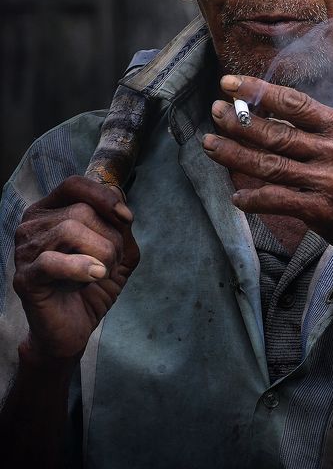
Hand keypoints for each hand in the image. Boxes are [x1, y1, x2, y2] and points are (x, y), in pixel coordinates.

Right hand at [13, 176, 139, 359]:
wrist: (73, 328)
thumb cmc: (92, 285)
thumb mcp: (118, 250)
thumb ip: (120, 225)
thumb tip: (119, 202)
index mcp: (50, 211)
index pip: (75, 185)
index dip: (104, 197)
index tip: (127, 218)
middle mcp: (32, 225)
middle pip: (80, 210)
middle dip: (110, 236)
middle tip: (113, 261)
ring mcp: (25, 251)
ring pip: (69, 230)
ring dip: (101, 253)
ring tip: (102, 272)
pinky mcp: (25, 278)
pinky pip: (52, 261)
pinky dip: (80, 267)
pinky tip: (94, 276)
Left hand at [203, 75, 332, 272]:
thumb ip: (327, 131)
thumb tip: (285, 117)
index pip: (294, 102)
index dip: (258, 90)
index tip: (231, 82)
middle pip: (275, 133)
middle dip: (239, 121)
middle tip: (214, 112)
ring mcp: (328, 181)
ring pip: (269, 165)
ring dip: (235, 155)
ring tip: (210, 145)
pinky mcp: (322, 211)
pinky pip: (279, 200)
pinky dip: (254, 199)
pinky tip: (237, 197)